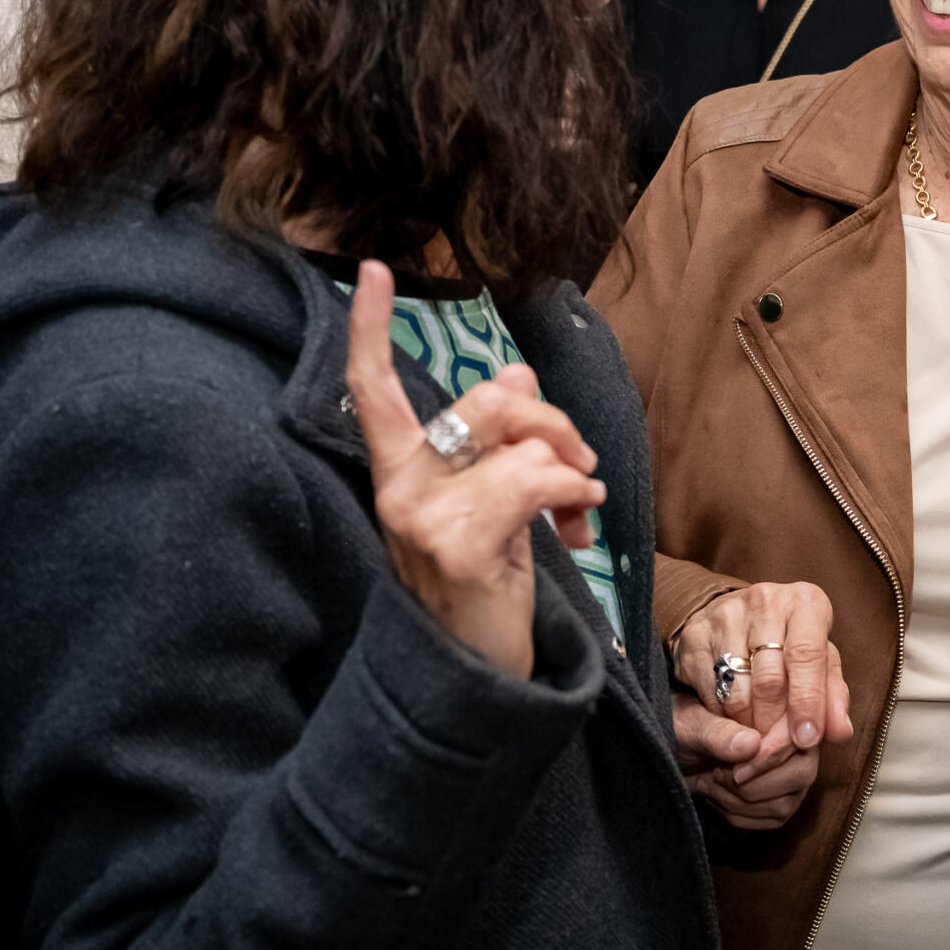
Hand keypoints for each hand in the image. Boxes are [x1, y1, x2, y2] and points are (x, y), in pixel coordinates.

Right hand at [346, 261, 605, 680]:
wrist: (475, 680)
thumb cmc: (484, 588)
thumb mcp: (489, 502)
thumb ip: (497, 438)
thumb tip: (513, 371)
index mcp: (399, 470)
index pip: (372, 389)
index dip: (370, 329)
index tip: (372, 269)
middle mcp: (398, 487)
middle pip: (490, 401)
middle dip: (554, 422)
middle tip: (579, 464)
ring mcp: (421, 517)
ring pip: (523, 443)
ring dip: (571, 470)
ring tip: (578, 512)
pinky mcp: (457, 545)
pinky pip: (537, 481)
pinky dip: (575, 498)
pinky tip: (578, 530)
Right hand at [669, 583, 853, 828]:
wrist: (739, 621)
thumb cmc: (790, 646)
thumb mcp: (819, 665)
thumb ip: (832, 697)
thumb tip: (841, 731)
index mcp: (804, 602)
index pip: (807, 654)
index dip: (808, 701)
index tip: (808, 738)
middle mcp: (765, 601)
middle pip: (770, 679)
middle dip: (775, 724)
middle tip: (778, 747)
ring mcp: (725, 616)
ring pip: (737, 691)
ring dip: (748, 726)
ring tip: (758, 734)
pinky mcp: (694, 636)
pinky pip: (710, 693)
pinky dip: (724, 718)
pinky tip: (734, 719)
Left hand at [674, 693, 827, 828]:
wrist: (674, 751)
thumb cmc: (682, 728)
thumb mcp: (689, 725)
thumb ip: (717, 732)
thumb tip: (752, 744)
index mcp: (779, 706)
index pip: (798, 736)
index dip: (770, 757)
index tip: (734, 771)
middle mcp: (794, 737)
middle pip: (802, 773)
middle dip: (754, 786)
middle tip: (717, 775)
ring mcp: (792, 770)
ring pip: (787, 802)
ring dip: (740, 803)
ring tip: (712, 783)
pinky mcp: (782, 797)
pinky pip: (774, 819)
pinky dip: (739, 816)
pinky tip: (718, 797)